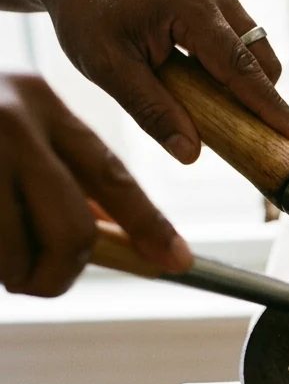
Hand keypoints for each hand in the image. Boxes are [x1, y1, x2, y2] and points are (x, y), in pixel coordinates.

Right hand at [0, 72, 191, 296]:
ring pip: (16, 254)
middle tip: (42, 281)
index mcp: (37, 102)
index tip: (177, 261)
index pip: (112, 177)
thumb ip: (58, 174)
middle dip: (63, 272)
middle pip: (74, 230)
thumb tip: (117, 235)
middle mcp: (7, 122)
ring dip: (12, 274)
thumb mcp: (11, 130)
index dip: (148, 226)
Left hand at [37, 0, 288, 162]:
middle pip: (261, 57)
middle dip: (261, 96)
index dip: (270, 107)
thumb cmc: (83, 12)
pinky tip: (206, 76)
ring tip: (217, 102)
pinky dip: (234, 60)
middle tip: (246, 131)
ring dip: (246, 78)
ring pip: (256, 45)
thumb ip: (152, 111)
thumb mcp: (107, 68)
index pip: (242, 67)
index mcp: (189, 6)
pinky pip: (240, 33)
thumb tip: (190, 153)